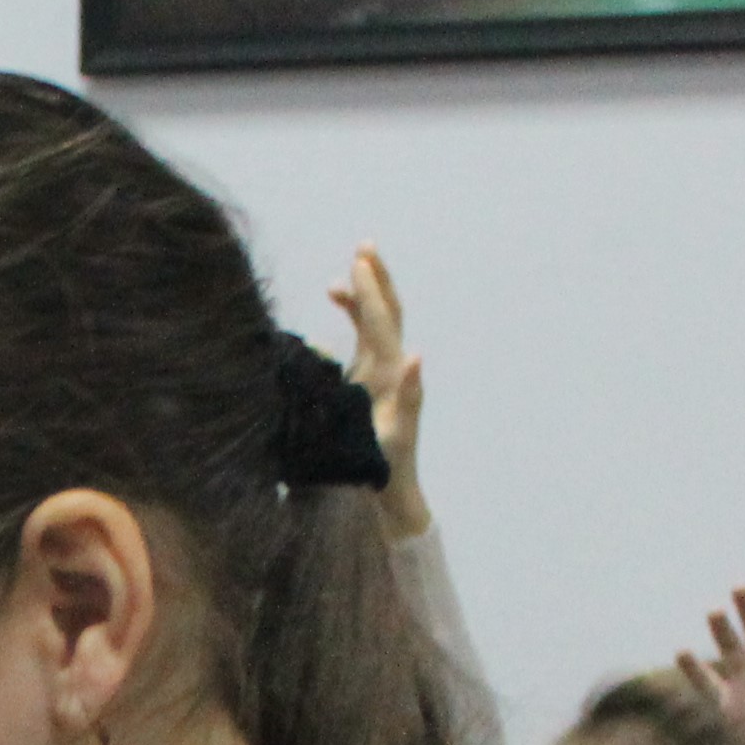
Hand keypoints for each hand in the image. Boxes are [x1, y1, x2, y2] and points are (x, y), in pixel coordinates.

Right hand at [325, 242, 428, 540]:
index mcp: (390, 375)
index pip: (381, 322)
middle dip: (376, 280)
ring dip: (361, 299)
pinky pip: (359, 350)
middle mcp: (387, 370)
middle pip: (386, 314)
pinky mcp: (366, 391)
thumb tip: (416, 355)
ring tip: (343, 279)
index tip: (357, 261)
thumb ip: (408, 394)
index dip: (370, 290)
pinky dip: (348, 332)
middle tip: (364, 247)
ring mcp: (377, 379)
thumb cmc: (388, 469)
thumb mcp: (397, 435)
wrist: (390, 496)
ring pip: (372, 328)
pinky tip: (328, 332)